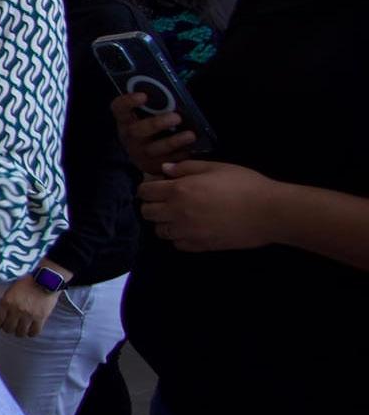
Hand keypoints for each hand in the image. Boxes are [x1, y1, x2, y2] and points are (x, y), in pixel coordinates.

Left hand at [0, 278, 60, 338]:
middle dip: (8, 328)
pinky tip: (30, 329)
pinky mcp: (40, 318)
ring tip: (20, 328)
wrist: (46, 279)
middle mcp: (16, 310)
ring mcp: (28, 315)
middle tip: (11, 326)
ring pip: (20, 333)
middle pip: (8, 328)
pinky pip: (34, 332)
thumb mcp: (11, 289)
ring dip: (19, 332)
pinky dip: (31, 333)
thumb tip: (0, 313)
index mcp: (6, 302)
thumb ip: (6, 302)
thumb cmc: (27, 282)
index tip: (0, 324)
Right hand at [111, 91, 195, 176]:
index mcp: (125, 120)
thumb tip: (173, 96)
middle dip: (157, 124)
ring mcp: (140, 153)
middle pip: (137, 131)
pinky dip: (181, 155)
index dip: (128, 101)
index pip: (119, 108)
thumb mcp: (146, 115)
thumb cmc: (150, 126)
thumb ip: (154, 106)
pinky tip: (192, 149)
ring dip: (173, 141)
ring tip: (190, 135)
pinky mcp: (153, 166)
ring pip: (154, 149)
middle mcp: (129, 137)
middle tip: (176, 117)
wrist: (145, 154)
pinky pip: (167, 162)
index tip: (143, 95)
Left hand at [137, 160, 281, 252]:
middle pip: (147, 212)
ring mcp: (187, 232)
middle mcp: (177, 213)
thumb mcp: (215, 167)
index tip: (158, 186)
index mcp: (179, 190)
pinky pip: (177, 244)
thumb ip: (186, 167)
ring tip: (180, 215)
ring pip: (160, 231)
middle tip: (167, 200)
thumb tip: (165, 169)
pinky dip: (179, 237)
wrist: (269, 212)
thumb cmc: (245, 184)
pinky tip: (192, 228)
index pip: (144, 192)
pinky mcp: (199, 246)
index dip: (148, 187)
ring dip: (165, 222)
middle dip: (152, 205)